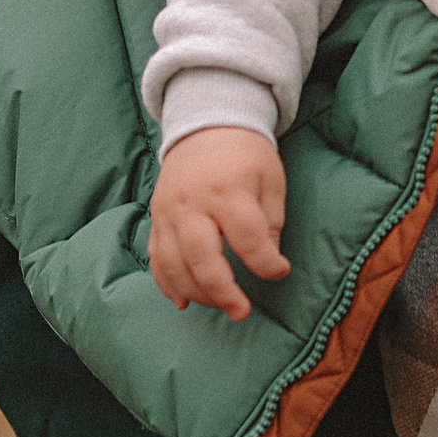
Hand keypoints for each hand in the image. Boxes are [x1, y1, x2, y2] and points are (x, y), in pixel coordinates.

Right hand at [150, 126, 289, 317]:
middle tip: (241, 312)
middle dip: (222, 291)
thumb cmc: (245, 155)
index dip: (266, 263)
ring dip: (196, 292)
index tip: (281, 271)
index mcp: (228, 190)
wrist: (205, 125)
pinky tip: (183, 301)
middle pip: (202, 257)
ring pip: (174, 263)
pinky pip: (156, 257)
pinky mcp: (157, 218)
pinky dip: (167, 283)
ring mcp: (169, 212)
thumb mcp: (270, 179)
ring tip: (219, 306)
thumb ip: (271, 221)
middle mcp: (193, 203)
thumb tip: (268, 261)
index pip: (248, 237)